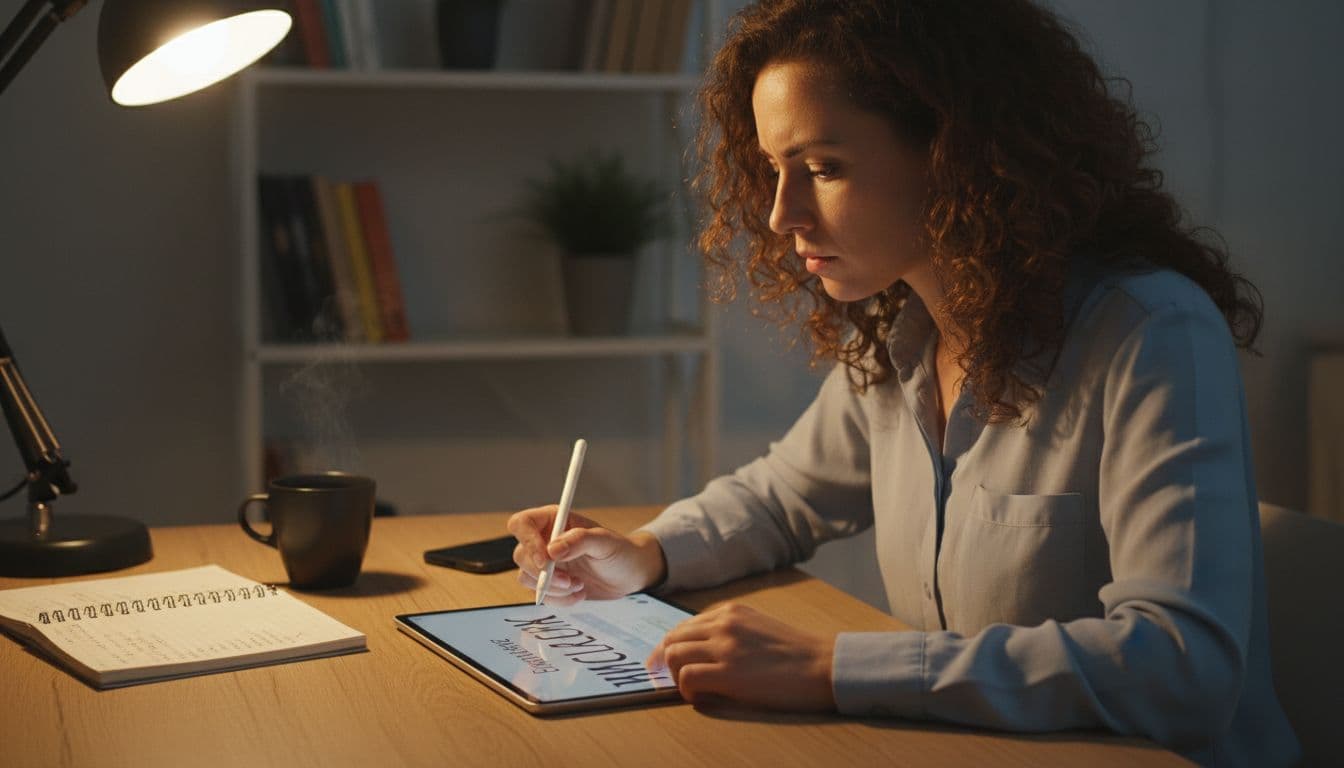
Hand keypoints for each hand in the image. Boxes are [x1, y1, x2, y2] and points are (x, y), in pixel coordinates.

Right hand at [506, 505, 666, 605]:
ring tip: (579, 585)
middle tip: (568, 580)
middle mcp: (544, 540)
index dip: (527, 542)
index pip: (522, 524)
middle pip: (520, 555)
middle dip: (543, 573)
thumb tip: (553, 549)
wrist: (630, 574)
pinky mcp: (550, 583)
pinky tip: (580, 592)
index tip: (545, 561)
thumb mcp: (605, 541)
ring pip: (527, 578)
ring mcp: (545, 563)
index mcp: (554, 520)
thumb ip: (580, 540)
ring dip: (553, 588)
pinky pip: (541, 595)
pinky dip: (560, 599)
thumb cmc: (620, 551)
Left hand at [646, 603, 836, 710]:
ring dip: (676, 676)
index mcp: (730, 611)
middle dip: (665, 661)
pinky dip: (687, 691)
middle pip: (672, 639)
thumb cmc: (796, 652)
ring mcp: (724, 647)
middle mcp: (723, 623)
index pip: (683, 626)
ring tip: (693, 689)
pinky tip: (702, 697)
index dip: (669, 646)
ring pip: (673, 657)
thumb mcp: (757, 627)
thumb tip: (701, 650)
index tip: (664, 662)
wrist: (823, 665)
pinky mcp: (728, 673)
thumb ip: (729, 631)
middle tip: (669, 679)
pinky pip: (686, 679)